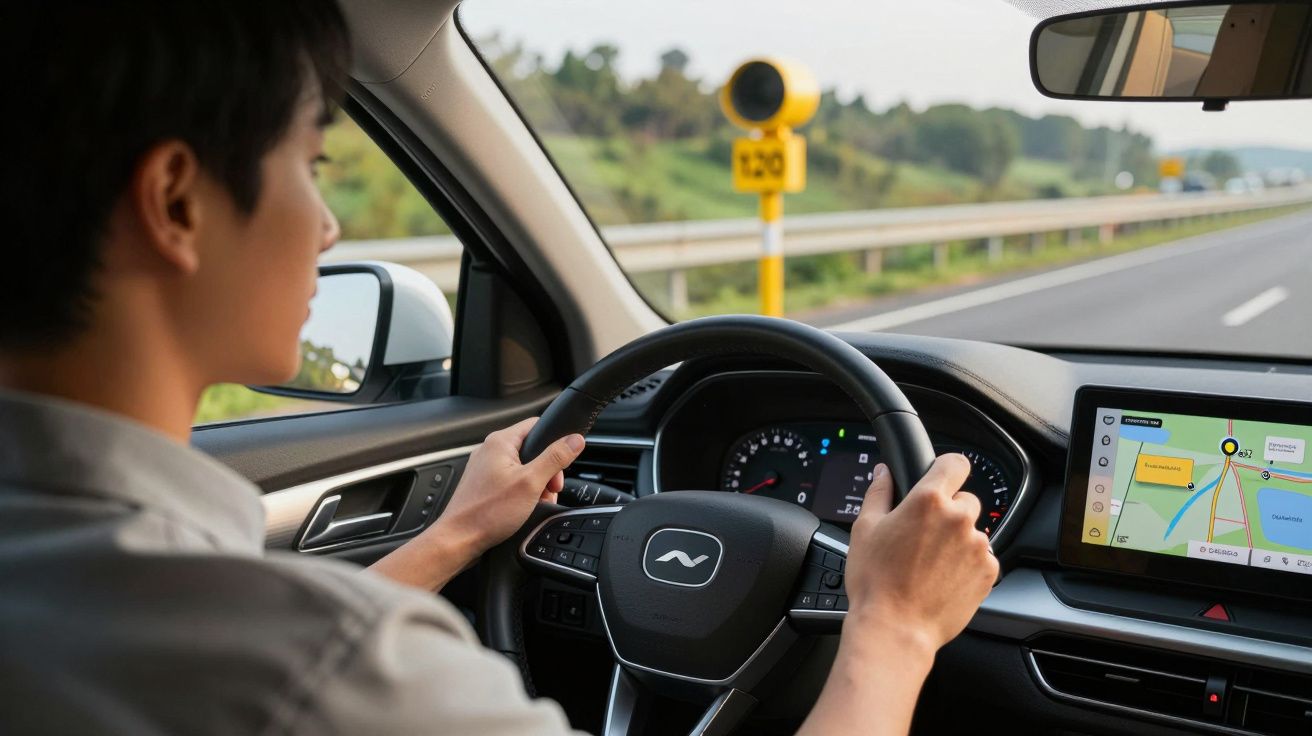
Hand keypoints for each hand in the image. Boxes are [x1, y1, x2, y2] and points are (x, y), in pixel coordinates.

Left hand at [368, 417, 584, 590]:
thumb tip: (575, 440)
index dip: (555, 442)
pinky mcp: (484, 484)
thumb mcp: (531, 483)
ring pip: (523, 467)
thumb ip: (555, 458)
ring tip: (536, 502)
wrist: (459, 539)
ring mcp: (485, 467)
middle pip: (532, 449)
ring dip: (536, 484)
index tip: (562, 463)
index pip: (537, 425)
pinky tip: (524, 507)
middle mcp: (490, 450)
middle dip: (547, 470)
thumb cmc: (487, 512)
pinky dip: (522, 492)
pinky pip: (511, 480)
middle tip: (549, 489)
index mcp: (500, 441)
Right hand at [844, 455, 997, 653]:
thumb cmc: (875, 582)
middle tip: (924, 536)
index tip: (941, 479)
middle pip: (965, 501)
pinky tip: (942, 579)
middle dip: (948, 513)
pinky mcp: (988, 572)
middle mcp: (959, 519)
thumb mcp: (865, 529)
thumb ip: (879, 493)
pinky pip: (982, 558)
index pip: (956, 464)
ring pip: (973, 532)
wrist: (895, 629)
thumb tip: (884, 472)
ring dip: (957, 541)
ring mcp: (978, 546)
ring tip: (930, 564)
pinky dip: (967, 565)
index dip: (947, 469)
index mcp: (928, 501)